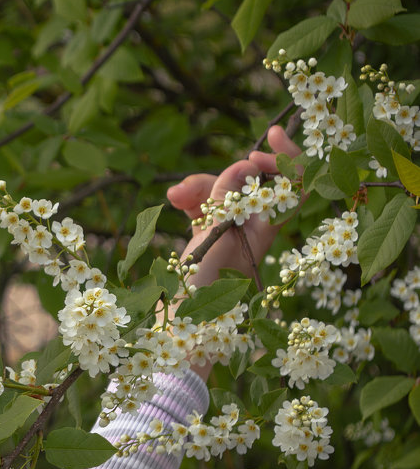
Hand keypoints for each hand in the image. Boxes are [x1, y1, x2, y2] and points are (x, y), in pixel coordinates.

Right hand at [166, 126, 300, 288]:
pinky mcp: (210, 236)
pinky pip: (207, 206)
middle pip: (252, 184)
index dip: (287, 159)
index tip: (267, 141)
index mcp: (266, 229)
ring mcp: (232, 231)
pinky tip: (173, 202)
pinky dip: (191, 199)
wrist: (182, 327)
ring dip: (200, 187)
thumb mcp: (216, 241)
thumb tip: (244, 165)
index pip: (294, 186)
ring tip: (173, 198)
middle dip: (226, 174)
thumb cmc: (202, 292)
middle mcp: (253, 227)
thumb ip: (230, 202)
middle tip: (197, 182)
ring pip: (225, 193)